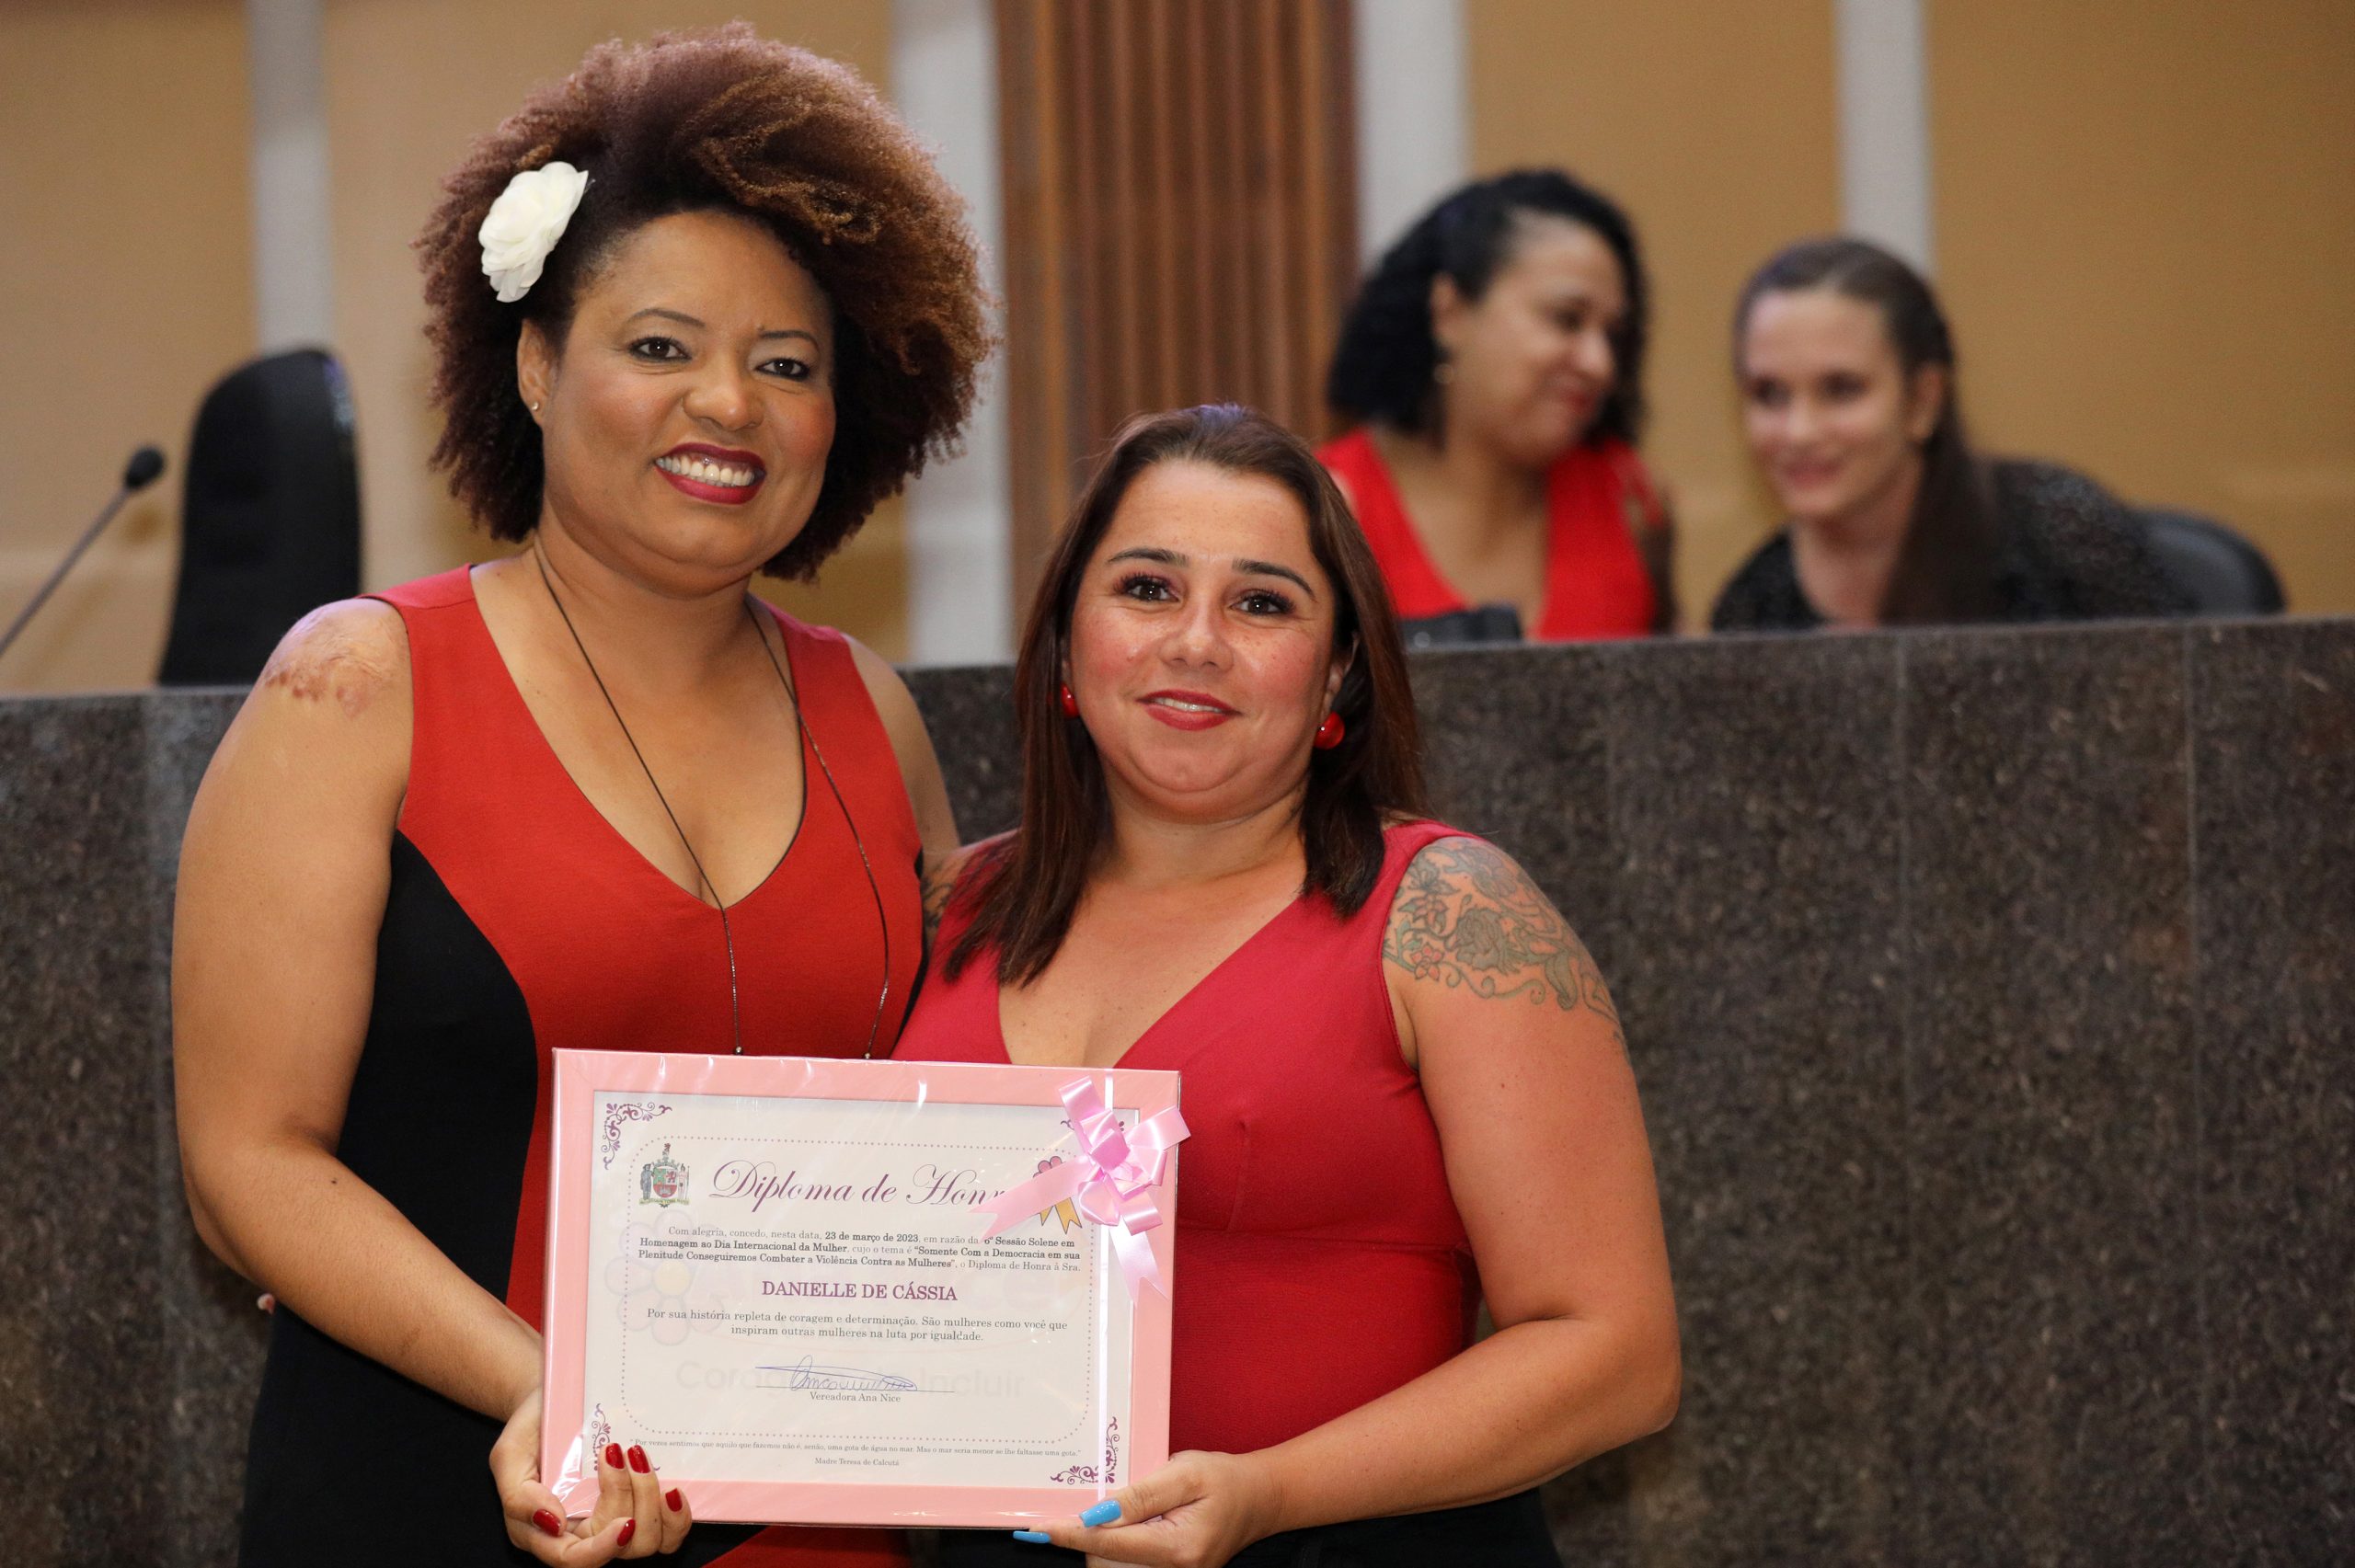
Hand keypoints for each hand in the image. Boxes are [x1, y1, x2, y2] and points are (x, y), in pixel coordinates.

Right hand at [489, 1385, 695, 1561]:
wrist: (555, 1397)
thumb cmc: (529, 1430)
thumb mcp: (509, 1457)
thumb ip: (518, 1497)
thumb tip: (553, 1524)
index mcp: (545, 1532)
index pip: (575, 1560)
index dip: (602, 1549)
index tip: (624, 1523)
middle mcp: (583, 1532)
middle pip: (619, 1548)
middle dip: (628, 1502)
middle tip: (620, 1452)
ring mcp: (616, 1519)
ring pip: (648, 1541)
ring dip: (652, 1502)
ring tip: (639, 1458)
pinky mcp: (641, 1505)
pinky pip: (669, 1530)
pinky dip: (677, 1514)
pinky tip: (672, 1488)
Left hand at [1017, 1450, 1281, 1567]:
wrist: (1261, 1497)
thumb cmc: (1226, 1480)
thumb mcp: (1185, 1474)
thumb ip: (1141, 1495)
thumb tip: (1098, 1513)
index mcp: (1178, 1549)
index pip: (1112, 1543)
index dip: (1073, 1534)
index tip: (1041, 1530)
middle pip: (1109, 1560)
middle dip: (1090, 1534)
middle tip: (1082, 1506)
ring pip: (1117, 1563)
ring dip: (1104, 1538)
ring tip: (1119, 1509)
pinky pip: (1131, 1560)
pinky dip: (1119, 1542)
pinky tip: (1127, 1521)